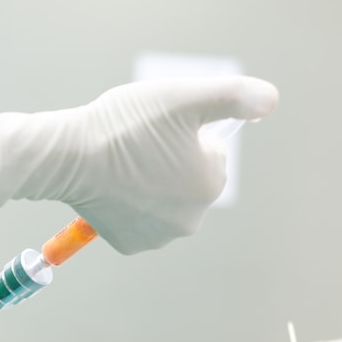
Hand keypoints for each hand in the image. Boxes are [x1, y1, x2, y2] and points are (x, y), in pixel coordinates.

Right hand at [0, 76, 278, 254]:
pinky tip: (112, 187)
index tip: (156, 129)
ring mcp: (159, 237)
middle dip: (169, 163)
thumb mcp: (185, 96)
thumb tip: (272, 99)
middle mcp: (192, 220)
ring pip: (163, 202)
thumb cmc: (126, 124)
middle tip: (137, 145)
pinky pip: (138, 220)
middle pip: (187, 181)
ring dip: (149, 185)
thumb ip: (235, 96)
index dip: (183, 134)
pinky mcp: (130, 244)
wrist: (69, 157)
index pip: (208, 153)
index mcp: (211, 184)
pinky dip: (128, 205)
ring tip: (122, 164)